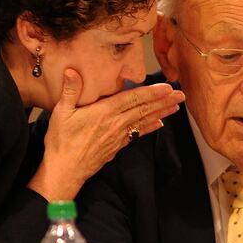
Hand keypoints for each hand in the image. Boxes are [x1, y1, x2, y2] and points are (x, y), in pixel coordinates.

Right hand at [28, 68, 184, 199]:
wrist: (65, 171)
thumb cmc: (61, 142)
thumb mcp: (61, 113)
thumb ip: (70, 91)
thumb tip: (72, 70)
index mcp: (104, 112)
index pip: (133, 99)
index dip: (151, 92)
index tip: (167, 87)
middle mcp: (116, 124)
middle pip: (144, 109)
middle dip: (163, 101)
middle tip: (181, 94)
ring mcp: (118, 136)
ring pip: (143, 121)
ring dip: (161, 113)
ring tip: (176, 106)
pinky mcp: (117, 146)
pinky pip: (137, 134)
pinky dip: (149, 128)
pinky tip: (160, 124)